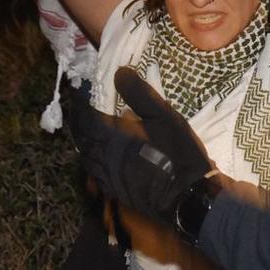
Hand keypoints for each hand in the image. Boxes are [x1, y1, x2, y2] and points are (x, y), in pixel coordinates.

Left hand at [72, 69, 214, 224]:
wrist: (188, 197)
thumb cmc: (178, 153)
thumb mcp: (165, 117)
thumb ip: (140, 94)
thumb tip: (119, 72)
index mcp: (111, 137)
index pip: (84, 117)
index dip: (81, 102)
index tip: (83, 90)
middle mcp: (103, 157)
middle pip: (82, 137)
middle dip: (81, 122)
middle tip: (86, 109)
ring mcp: (107, 177)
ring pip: (87, 156)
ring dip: (87, 142)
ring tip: (94, 131)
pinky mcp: (115, 191)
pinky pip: (95, 173)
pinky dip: (95, 160)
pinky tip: (105, 157)